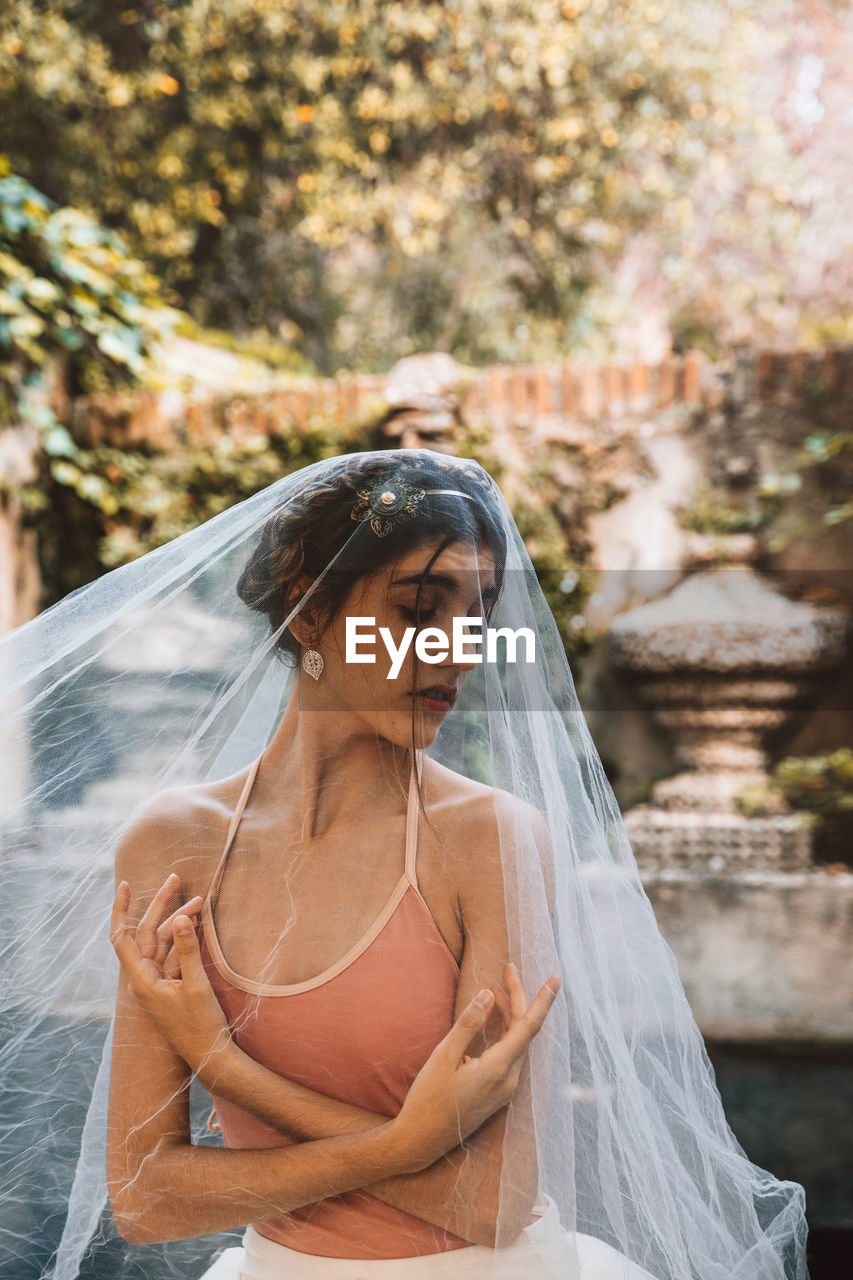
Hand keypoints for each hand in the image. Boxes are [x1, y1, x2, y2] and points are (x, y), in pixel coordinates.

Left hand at [110, 875, 231, 1081]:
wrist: (211, 1058)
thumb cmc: (201, 1026)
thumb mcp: (196, 986)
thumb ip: (187, 950)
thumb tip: (180, 917)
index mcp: (141, 980)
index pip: (122, 937)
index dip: (121, 909)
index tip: (125, 885)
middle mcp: (145, 979)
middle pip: (146, 933)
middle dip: (161, 905)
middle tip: (176, 879)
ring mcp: (159, 982)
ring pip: (162, 942)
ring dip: (178, 921)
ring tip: (199, 901)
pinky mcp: (172, 986)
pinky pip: (174, 954)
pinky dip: (184, 937)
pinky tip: (197, 923)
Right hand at [392, 963, 559, 1170]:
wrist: (420, 1142)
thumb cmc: (428, 1100)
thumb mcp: (443, 1057)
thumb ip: (468, 1025)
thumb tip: (488, 995)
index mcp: (498, 1069)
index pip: (529, 1027)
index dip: (543, 1000)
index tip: (555, 978)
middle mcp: (508, 1079)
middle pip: (523, 1030)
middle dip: (518, 997)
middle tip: (508, 968)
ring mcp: (505, 1088)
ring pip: (516, 1042)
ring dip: (509, 1013)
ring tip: (497, 988)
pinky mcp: (498, 1092)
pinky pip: (509, 1053)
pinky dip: (503, 1031)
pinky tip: (492, 1018)